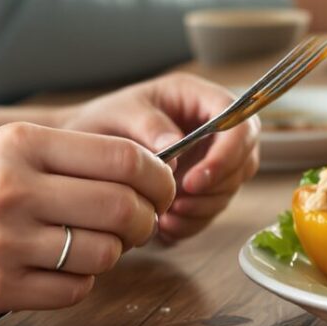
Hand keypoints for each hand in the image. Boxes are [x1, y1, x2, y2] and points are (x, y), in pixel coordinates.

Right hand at [0, 123, 172, 317]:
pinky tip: (56, 272)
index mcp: (21, 144)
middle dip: (145, 220)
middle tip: (137, 225)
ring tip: (89, 247)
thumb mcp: (0, 150)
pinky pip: (73, 291)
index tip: (161, 190)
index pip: (125, 158)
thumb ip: (68, 157)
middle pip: (125, 208)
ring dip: (111, 255)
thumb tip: (150, 176)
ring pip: (104, 254)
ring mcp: (4, 242)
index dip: (159, 178)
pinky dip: (78, 284)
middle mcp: (14, 189)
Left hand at [60, 70, 261, 244]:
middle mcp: (214, 128)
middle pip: (244, 159)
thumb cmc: (103, 120)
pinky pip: (210, 209)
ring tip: (165, 216)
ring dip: (203, 208)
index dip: (228, 154)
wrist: (82, 146)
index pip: (240, 123)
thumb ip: (150, 126)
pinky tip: (165, 227)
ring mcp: (210, 159)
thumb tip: (175, 149)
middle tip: (178, 203)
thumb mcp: (121, 114)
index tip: (194, 181)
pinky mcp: (200, 187)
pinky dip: (192, 222)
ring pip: (230, 188)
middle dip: (215, 187)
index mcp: (201, 98)